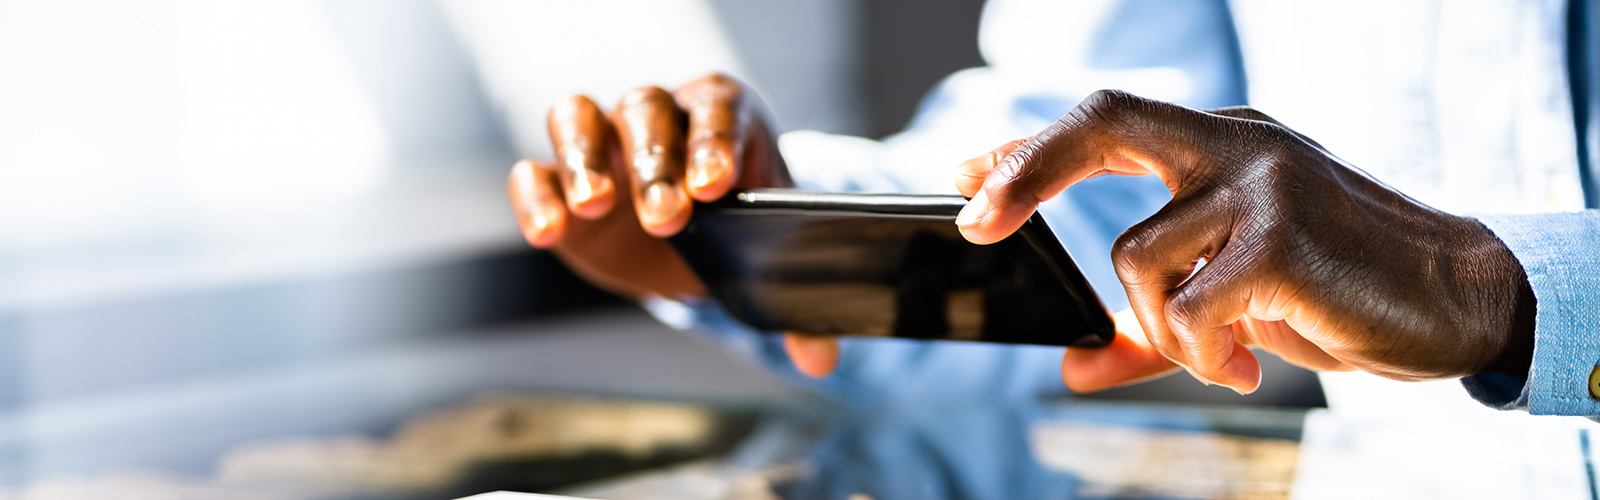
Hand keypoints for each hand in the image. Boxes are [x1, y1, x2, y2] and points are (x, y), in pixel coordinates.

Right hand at [507, 73, 790, 298]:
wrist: (692, 239)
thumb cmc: (734, 227)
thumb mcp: (768, 255)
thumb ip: (794, 306)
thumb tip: (820, 360)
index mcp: (720, 114)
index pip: (716, 111)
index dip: (715, 142)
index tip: (716, 186)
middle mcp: (657, 113)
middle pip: (647, 112)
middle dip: (656, 164)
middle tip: (667, 218)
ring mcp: (601, 139)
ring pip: (577, 116)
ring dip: (583, 159)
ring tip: (595, 206)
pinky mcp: (557, 179)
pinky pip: (533, 171)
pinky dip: (534, 197)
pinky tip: (547, 232)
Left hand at [951, 90, 1536, 393]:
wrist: (1458, 300)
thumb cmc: (1336, 288)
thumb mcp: (1234, 296)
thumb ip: (1150, 327)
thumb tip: (1072, 367)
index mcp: (1220, 144)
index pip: (1107, 122)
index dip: (1030, 148)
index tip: (967, 175)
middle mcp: (1238, 144)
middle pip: (1104, 121)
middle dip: (1028, 167)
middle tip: (977, 221)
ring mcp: (1264, 184)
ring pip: (1137, 259)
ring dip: (1163, 330)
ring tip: (1222, 354)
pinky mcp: (1284, 241)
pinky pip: (1187, 309)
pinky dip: (1199, 353)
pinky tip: (1243, 367)